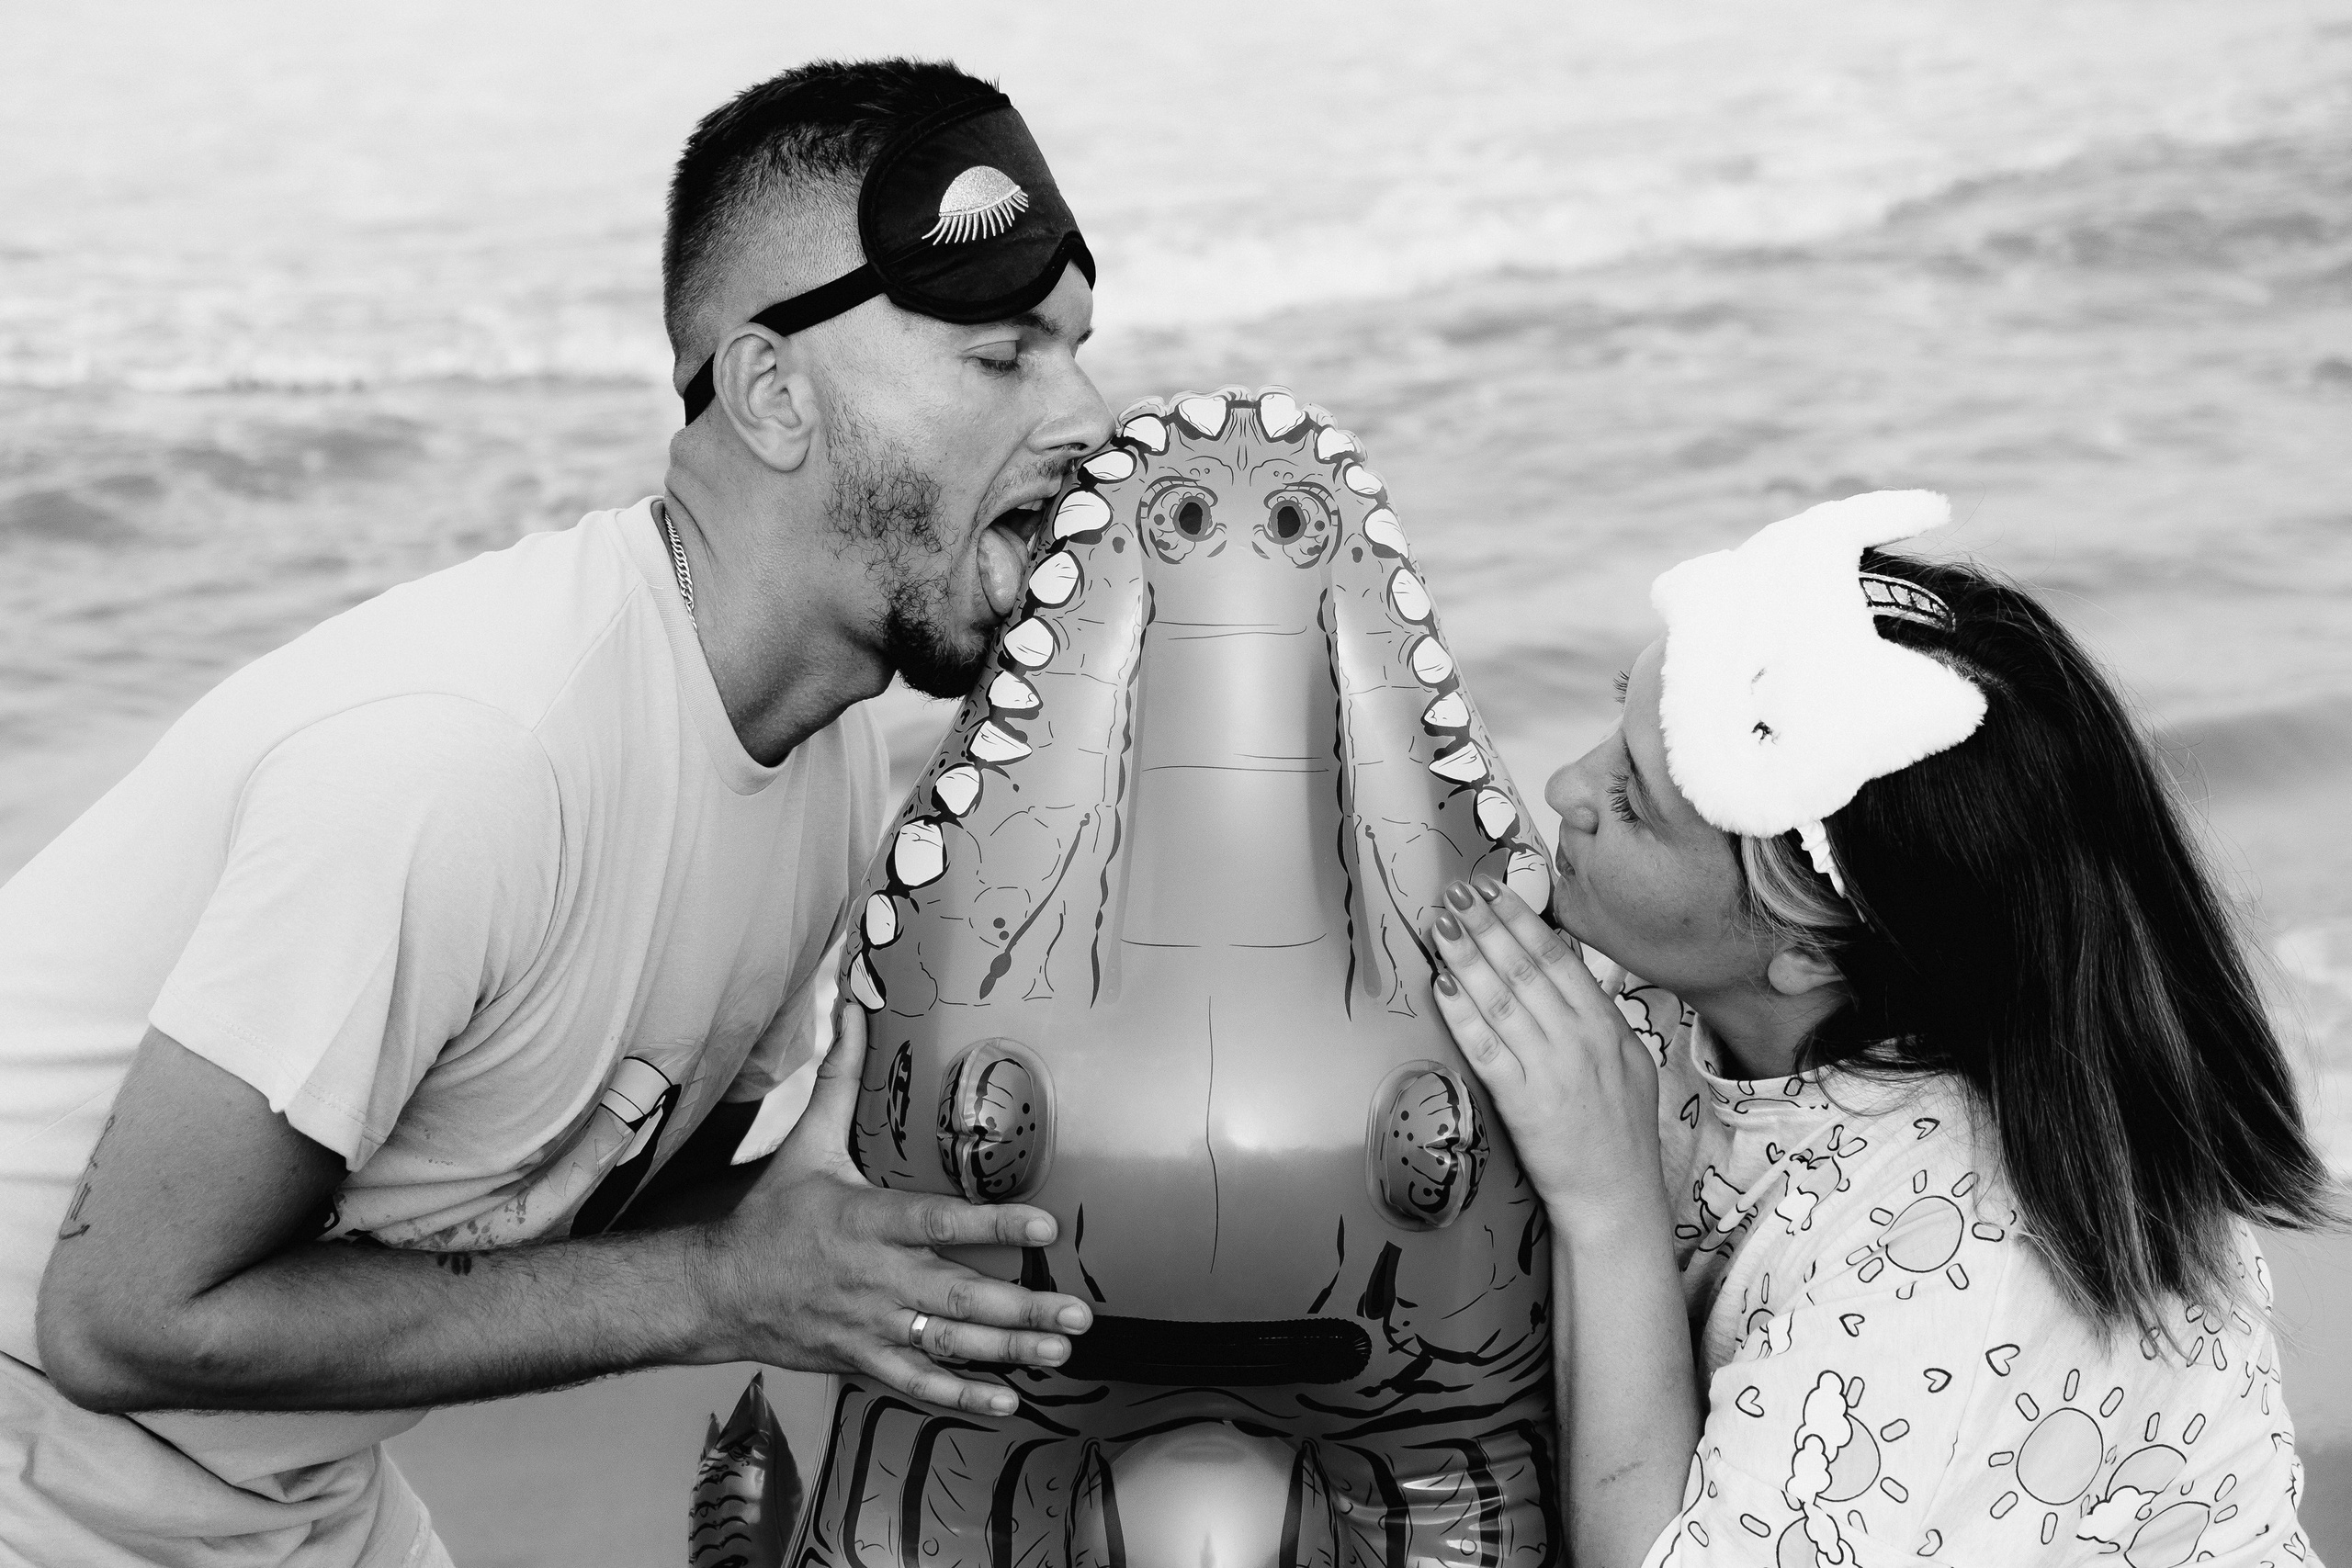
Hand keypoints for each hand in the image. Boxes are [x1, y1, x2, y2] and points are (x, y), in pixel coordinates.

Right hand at [692, 1003, 1091, 1415]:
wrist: (717, 1292)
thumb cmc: (771, 1216)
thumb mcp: (807, 1143)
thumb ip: (842, 1079)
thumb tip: (852, 1006)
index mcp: (866, 1221)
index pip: (938, 1223)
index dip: (992, 1226)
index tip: (1043, 1227)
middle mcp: (875, 1278)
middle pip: (957, 1296)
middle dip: (1022, 1307)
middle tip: (1076, 1312)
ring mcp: (871, 1325)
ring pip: (948, 1343)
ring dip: (1007, 1350)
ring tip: (1059, 1352)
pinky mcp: (863, 1359)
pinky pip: (917, 1383)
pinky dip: (960, 1395)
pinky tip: (1005, 1399)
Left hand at [1428, 876, 1667, 1225]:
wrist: (1616, 1199)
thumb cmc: (1619, 1133)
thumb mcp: (1627, 1063)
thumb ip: (1595, 1017)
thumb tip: (1561, 971)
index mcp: (1607, 1027)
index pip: (1557, 959)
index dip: (1520, 921)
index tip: (1492, 890)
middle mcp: (1580, 1041)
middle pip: (1525, 970)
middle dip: (1486, 926)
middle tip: (1456, 893)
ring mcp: (1551, 1071)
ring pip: (1501, 1001)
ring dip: (1467, 958)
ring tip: (1441, 926)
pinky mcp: (1523, 1104)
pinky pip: (1485, 1050)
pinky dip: (1462, 1016)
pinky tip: (1441, 988)